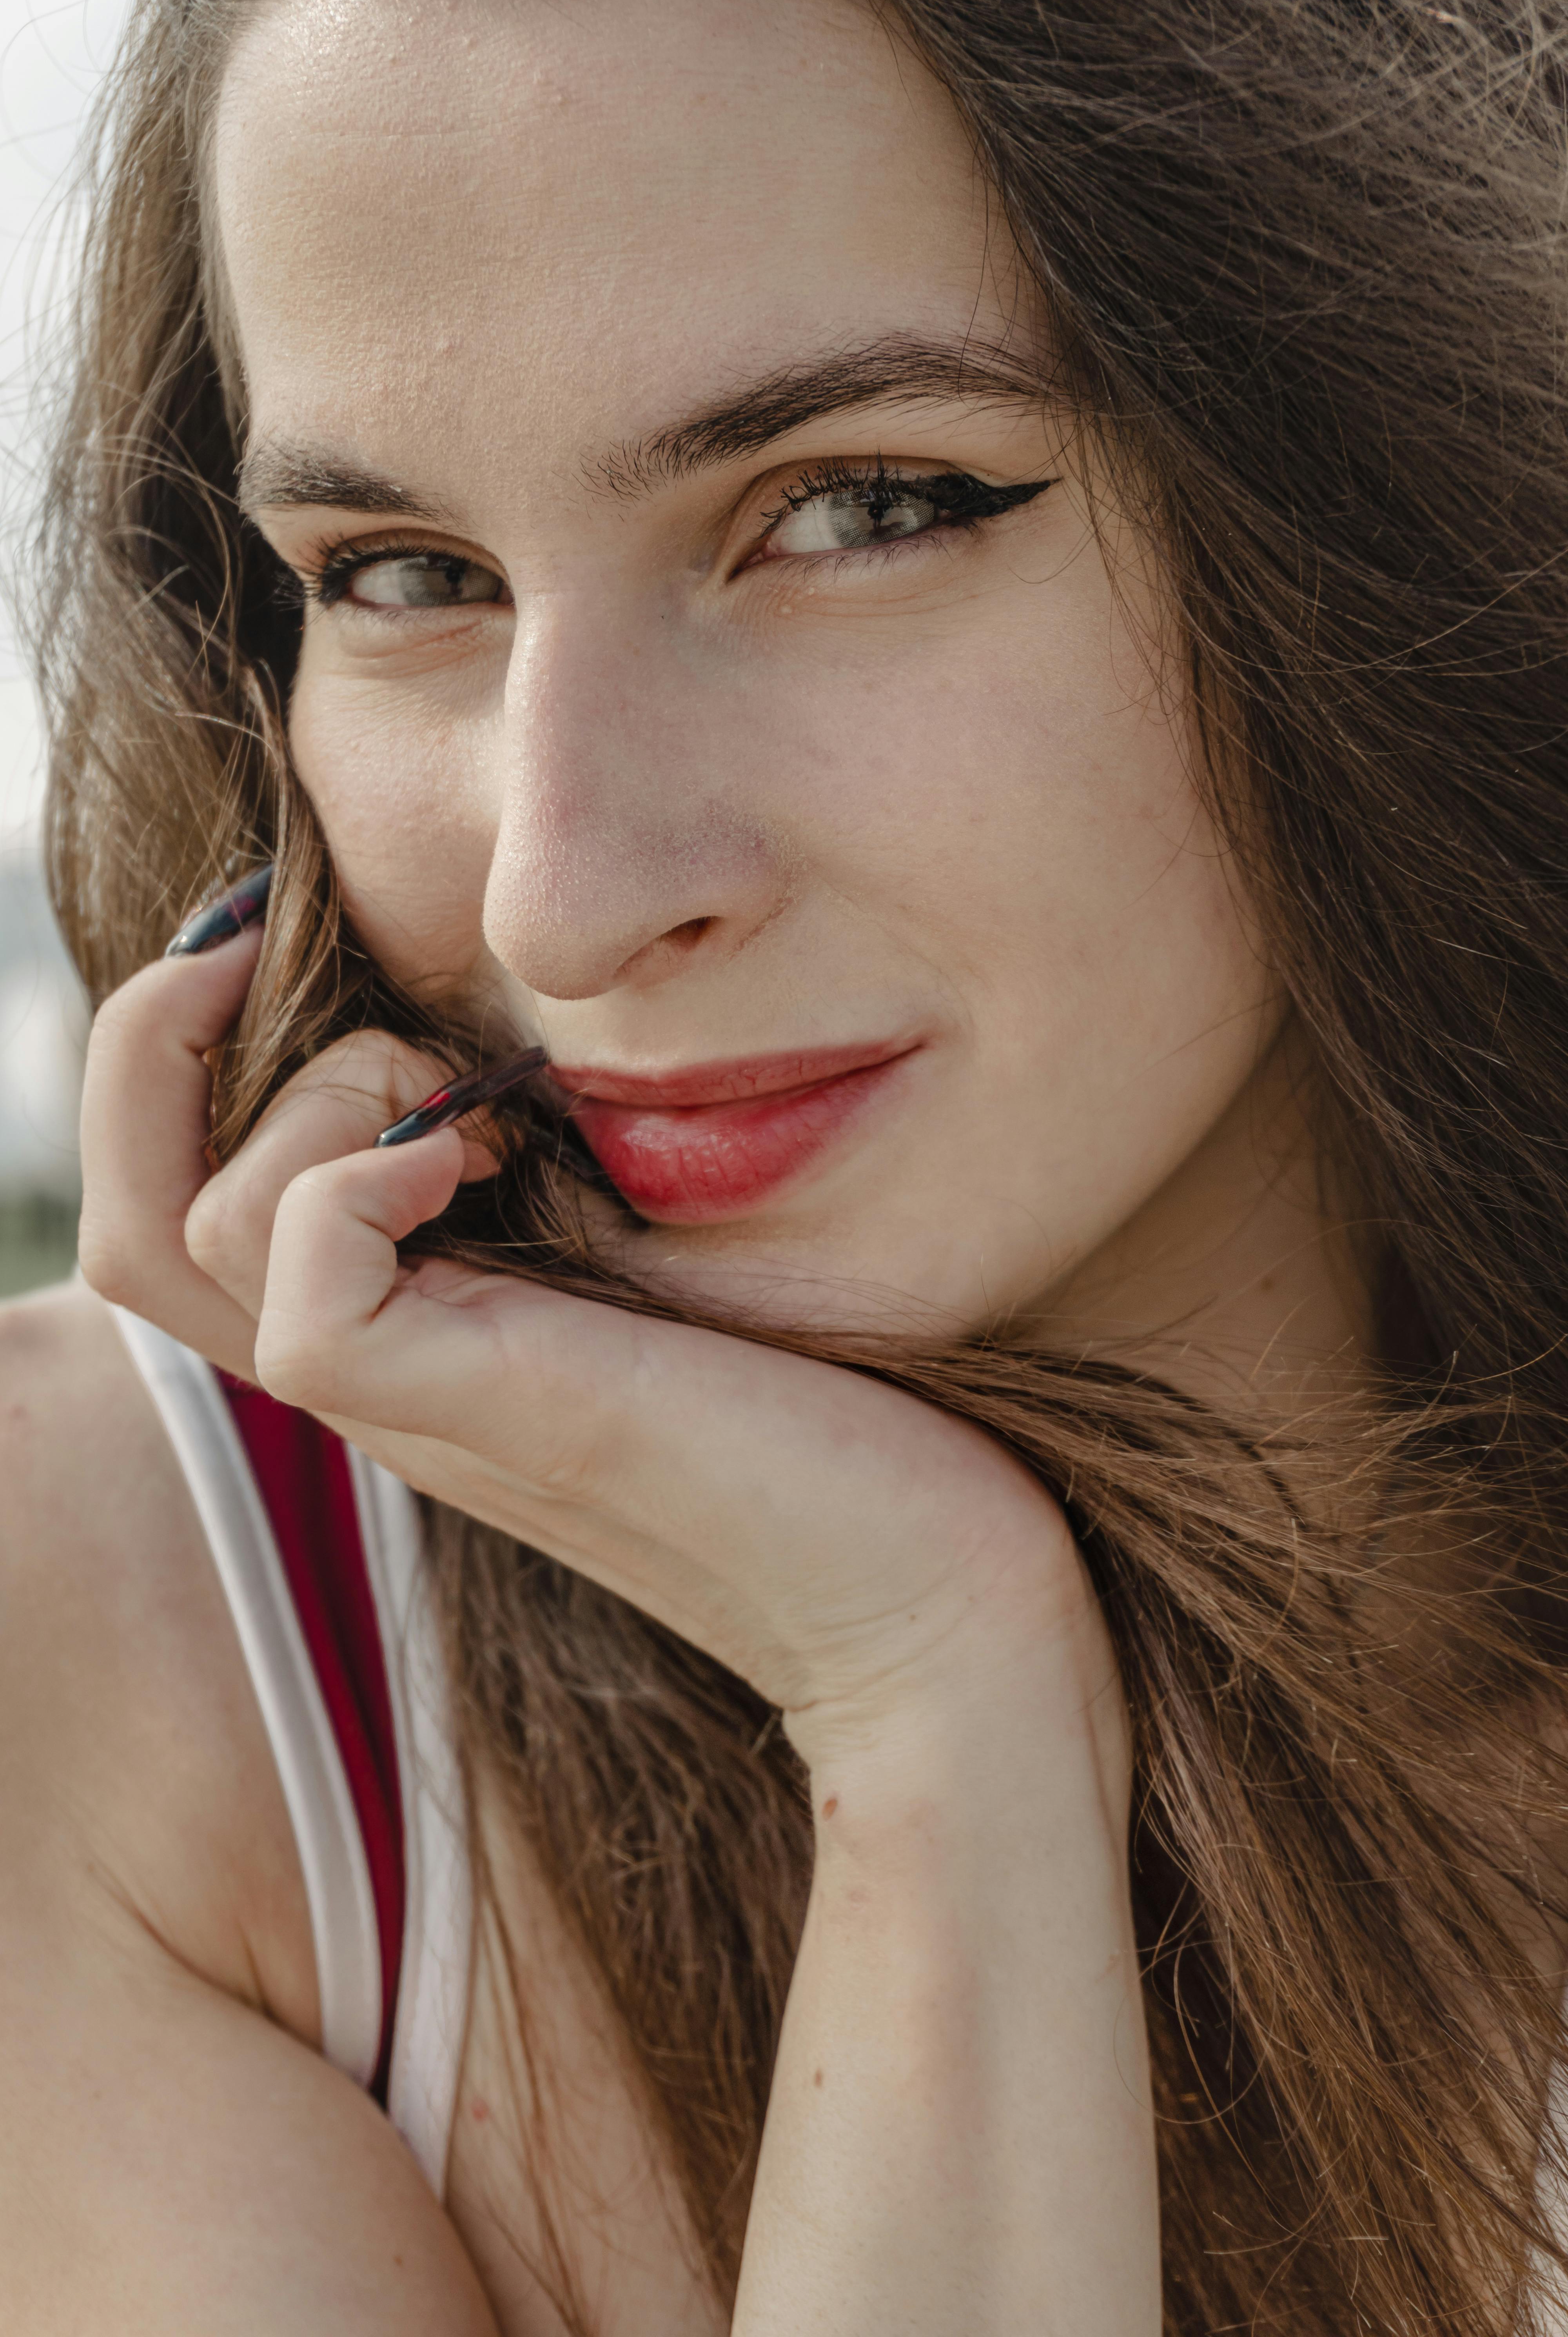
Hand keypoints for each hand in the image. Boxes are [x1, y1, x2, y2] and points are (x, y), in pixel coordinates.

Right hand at [79, 935, 1114, 1751]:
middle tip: (281, 947)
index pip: (180, 1199)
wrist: (930, 1585)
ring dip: (307, 1096)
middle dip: (161, 1040)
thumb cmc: (835, 1411)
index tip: (301, 940)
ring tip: (458, 1094)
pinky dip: (359, 1177)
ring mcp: (417, 1405)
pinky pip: (302, 1288)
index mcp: (413, 1327)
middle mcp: (381, 1367)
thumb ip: (574, 1175)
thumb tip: (522, 1039)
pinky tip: (484, 1152)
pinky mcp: (480, 1418)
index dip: (186, 1053)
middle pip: (131, 1211)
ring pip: (180, 1232)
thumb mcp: (667, 1247)